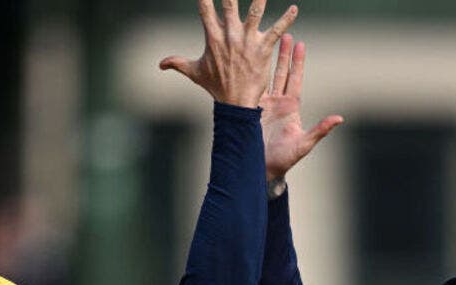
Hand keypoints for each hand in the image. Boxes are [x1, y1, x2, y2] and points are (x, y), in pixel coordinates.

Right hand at [159, 0, 298, 107]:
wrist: (235, 104)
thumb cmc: (215, 87)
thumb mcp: (194, 73)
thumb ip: (177, 63)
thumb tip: (160, 64)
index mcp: (213, 37)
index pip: (205, 9)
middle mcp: (230, 35)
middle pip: (229, 3)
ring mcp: (247, 41)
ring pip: (255, 12)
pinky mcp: (263, 49)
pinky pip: (277, 30)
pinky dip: (287, 19)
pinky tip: (295, 9)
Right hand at [261, 35, 343, 180]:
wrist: (262, 170)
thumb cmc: (285, 159)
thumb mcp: (304, 144)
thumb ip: (320, 130)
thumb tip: (339, 118)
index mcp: (291, 107)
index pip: (295, 79)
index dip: (298, 62)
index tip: (300, 44)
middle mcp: (278, 103)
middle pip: (282, 73)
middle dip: (284, 54)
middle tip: (286, 34)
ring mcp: (263, 105)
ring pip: (266, 77)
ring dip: (267, 60)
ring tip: (267, 41)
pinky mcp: (249, 110)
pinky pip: (250, 88)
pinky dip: (249, 75)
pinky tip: (247, 61)